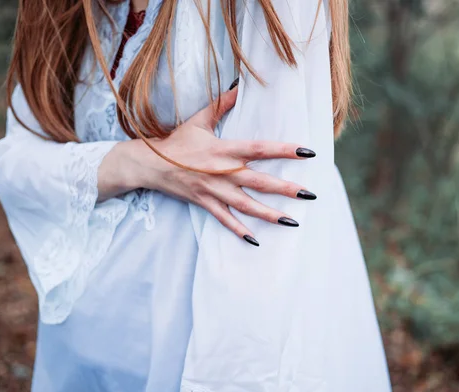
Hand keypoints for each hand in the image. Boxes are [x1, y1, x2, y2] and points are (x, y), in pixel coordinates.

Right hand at [99, 86, 316, 245]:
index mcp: (223, 149)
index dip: (283, 150)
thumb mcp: (199, 119)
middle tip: (309, 194)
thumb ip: (223, 103)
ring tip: (292, 221)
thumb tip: (241, 83)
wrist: (148, 163)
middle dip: (285, 189)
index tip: (307, 152)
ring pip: (245, 205)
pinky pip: (224, 220)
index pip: (259, 149)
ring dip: (269, 214)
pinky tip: (256, 241)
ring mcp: (213, 190)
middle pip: (258, 181)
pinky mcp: (204, 203)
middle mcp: (221, 172)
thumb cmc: (176, 141)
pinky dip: (239, 230)